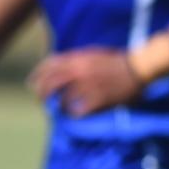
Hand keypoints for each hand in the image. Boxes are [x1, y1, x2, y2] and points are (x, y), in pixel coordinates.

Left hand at [28, 47, 142, 115]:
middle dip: (41, 93)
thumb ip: (73, 58)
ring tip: (56, 109)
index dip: (36, 75)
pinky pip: (79, 110)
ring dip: (57, 106)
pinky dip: (73, 114)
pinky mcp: (98, 99)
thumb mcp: (91, 53)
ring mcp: (88, 86)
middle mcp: (78, 72)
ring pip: (62, 99)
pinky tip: (73, 115)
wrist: (137, 67)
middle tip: (40, 101)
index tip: (30, 83)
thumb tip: (56, 63)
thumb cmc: (115, 60)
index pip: (48, 66)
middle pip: (50, 84)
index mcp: (76, 59)